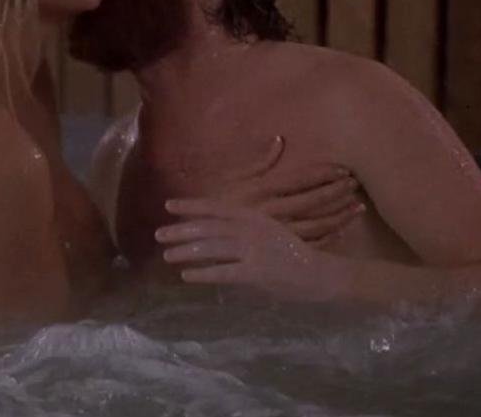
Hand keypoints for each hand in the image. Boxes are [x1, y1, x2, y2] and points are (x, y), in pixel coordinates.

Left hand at [155, 198, 338, 301]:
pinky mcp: (257, 272)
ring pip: (212, 248)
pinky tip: (187, 276)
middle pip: (209, 227)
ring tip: (168, 256)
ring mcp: (255, 250)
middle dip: (182, 230)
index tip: (169, 205)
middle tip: (160, 235)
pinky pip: (223, 272)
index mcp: (255, 217)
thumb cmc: (291, 254)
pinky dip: (203, 273)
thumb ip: (241, 229)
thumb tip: (208, 232)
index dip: (192, 206)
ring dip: (187, 252)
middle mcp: (253, 229)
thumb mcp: (267, 232)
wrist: (320, 274)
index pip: (217, 208)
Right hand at [209, 136, 364, 243]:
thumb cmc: (218, 202)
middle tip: (355, 185)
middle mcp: (271, 212)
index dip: (323, 174)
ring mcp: (277, 234)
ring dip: (339, 216)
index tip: (343, 169)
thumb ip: (260, 161)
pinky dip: (329, 238)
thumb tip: (280, 140)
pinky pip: (309, 246)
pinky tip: (343, 230)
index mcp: (260, 191)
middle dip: (336, 192)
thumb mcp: (234, 178)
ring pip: (316, 226)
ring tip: (357, 207)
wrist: (200, 235)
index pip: (299, 180)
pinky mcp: (279, 251)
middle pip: (313, 202)